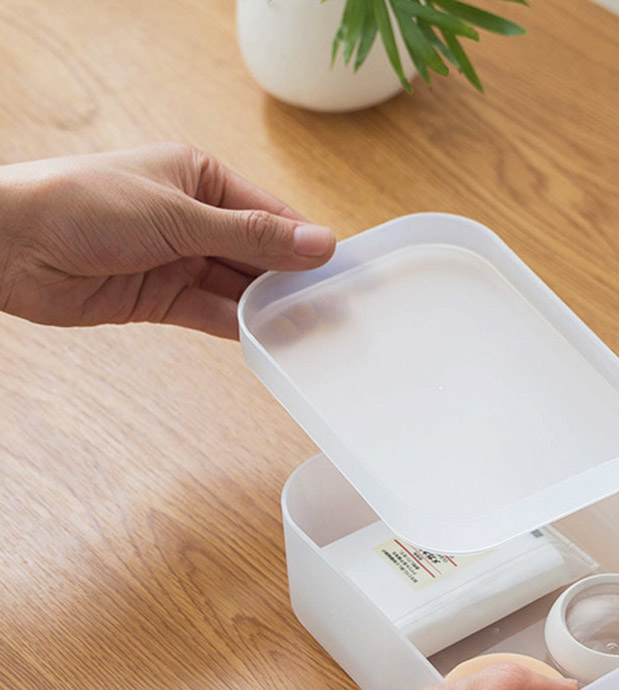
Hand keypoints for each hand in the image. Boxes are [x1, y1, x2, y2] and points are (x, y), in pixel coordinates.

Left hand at [0, 143, 334, 337]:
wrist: (8, 245)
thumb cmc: (82, 203)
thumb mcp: (180, 216)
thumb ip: (251, 237)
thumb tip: (318, 244)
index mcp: (199, 178)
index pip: (268, 214)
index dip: (304, 243)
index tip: (340, 269)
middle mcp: (192, 219)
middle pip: (257, 254)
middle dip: (290, 280)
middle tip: (333, 307)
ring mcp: (176, 260)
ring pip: (237, 287)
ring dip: (268, 307)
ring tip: (309, 328)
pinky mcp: (159, 298)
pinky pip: (211, 313)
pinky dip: (238, 326)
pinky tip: (268, 336)